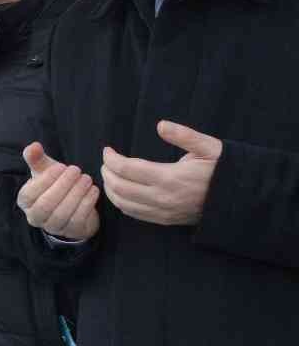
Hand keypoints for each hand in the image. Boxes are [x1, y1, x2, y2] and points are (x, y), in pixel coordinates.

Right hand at [17, 143, 100, 240]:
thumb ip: (36, 158)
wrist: (72, 206)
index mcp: (25, 202)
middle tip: (76, 170)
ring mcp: (54, 227)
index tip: (61, 167)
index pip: (30, 194)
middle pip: (46, 205)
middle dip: (63, 186)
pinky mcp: (72, 232)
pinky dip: (87, 203)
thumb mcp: (44, 171)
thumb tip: (33, 146)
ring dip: (76, 194)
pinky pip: (79, 219)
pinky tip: (93, 190)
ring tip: (86, 179)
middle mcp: (36, 217)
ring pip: (63, 213)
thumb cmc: (54, 185)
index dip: (46, 180)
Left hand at [100, 121, 221, 226]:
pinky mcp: (165, 220)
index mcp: (170, 178)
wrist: (239, 199)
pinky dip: (121, 202)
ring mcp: (162, 211)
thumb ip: (184, 136)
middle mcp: (162, 198)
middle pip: (119, 187)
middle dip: (107, 172)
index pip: (126, 169)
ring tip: (110, 174)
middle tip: (106, 161)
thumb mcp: (209, 147)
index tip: (108, 150)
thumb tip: (161, 125)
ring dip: (110, 188)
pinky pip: (134, 214)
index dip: (111, 159)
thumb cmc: (223, 170)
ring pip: (123, 203)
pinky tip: (121, 191)